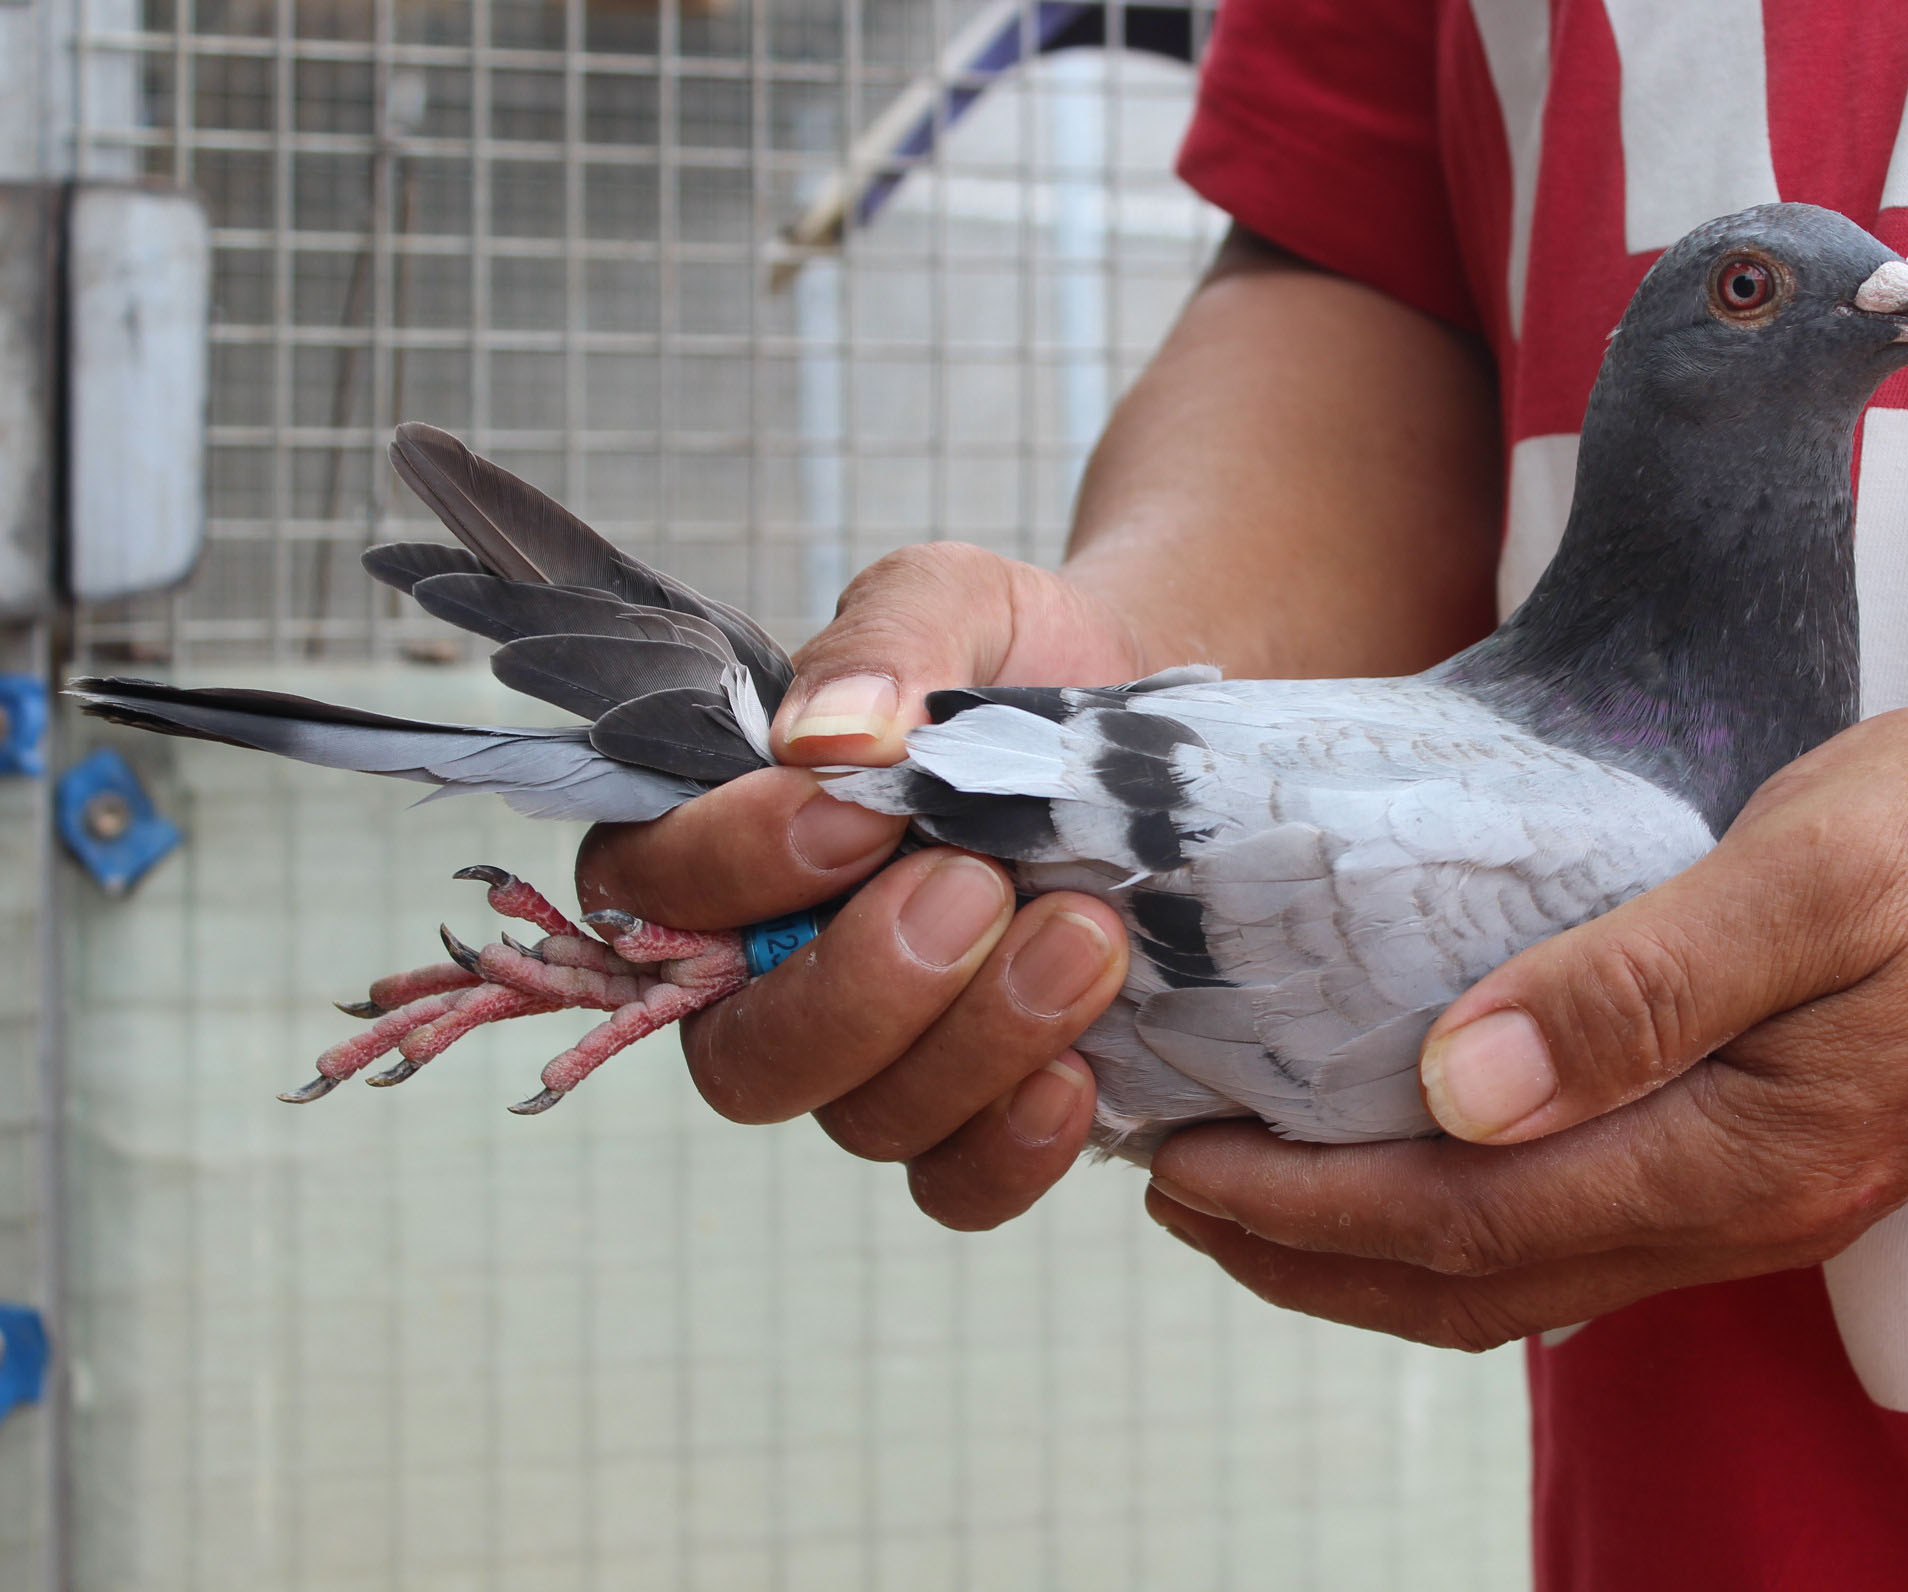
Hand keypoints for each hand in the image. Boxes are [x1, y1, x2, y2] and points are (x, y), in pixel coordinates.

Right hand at [578, 541, 1140, 1228]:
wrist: (1152, 738)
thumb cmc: (1016, 666)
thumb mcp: (956, 602)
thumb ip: (885, 641)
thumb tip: (827, 740)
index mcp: (721, 849)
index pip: (650, 893)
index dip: (736, 868)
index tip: (861, 811)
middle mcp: (770, 979)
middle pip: (745, 1057)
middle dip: (863, 985)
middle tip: (978, 888)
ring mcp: (876, 1063)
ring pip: (865, 1121)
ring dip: (973, 1044)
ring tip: (1085, 937)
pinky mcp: (978, 1115)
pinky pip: (958, 1185)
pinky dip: (1011, 1147)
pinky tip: (1080, 1076)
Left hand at [1144, 700, 1907, 1347]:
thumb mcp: (1817, 876)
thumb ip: (1639, 985)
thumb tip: (1457, 1087)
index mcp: (1733, 1154)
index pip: (1458, 1221)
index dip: (1299, 1206)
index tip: (1177, 1162)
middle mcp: (1730, 1212)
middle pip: (1464, 1282)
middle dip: (1297, 1250)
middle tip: (1166, 1184)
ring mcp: (1748, 1202)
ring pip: (1512, 1278)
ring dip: (1362, 1253)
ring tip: (1245, 1193)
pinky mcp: (1757, 1164)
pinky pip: (1569, 1236)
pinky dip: (1449, 1225)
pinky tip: (1401, 1165)